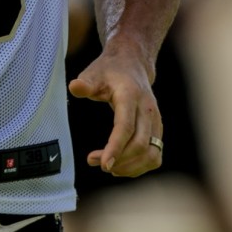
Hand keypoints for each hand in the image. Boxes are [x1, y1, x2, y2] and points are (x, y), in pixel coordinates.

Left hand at [68, 45, 163, 177]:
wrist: (131, 65)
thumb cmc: (109, 72)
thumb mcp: (94, 73)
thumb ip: (85, 84)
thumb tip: (74, 87)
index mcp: (131, 95)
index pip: (126, 126)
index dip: (116, 147)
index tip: (103, 164)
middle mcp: (147, 110)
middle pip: (140, 144)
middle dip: (118, 160)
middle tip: (92, 161)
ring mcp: (156, 121)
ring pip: (152, 154)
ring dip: (130, 167)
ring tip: (106, 166)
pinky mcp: (157, 130)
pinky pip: (154, 155)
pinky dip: (139, 166)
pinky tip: (121, 166)